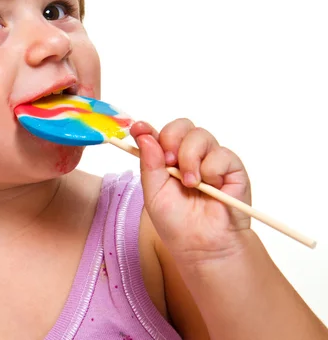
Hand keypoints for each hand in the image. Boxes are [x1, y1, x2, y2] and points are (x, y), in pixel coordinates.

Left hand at [131, 118, 251, 264]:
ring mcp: (211, 159)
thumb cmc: (177, 223)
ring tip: (190, 183)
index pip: (158, 134)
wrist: (203, 246)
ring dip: (190, 158)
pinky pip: (221, 154)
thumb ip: (149, 163)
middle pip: (181, 126)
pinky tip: (210, 187)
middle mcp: (189, 155)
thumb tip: (143, 134)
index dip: (147, 128)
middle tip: (169, 163)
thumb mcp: (153, 193)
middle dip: (171, 139)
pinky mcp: (232, 167)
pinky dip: (211, 169)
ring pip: (200, 135)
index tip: (138, 129)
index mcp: (168, 159)